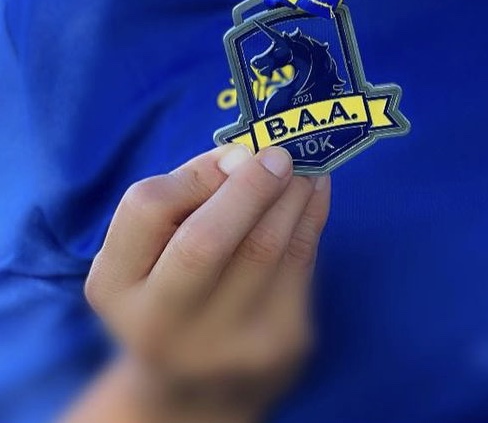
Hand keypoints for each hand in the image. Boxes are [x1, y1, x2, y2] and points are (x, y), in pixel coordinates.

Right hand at [84, 146, 330, 422]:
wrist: (198, 389)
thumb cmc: (175, 293)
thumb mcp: (151, 253)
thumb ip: (186, 198)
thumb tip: (247, 155)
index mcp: (114, 286)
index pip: (147, 207)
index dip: (197, 172)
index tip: (232, 157)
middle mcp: (160, 322)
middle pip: (205, 240)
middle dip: (251, 187)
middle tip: (280, 155)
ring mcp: (222, 341)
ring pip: (267, 247)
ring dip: (293, 193)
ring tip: (304, 166)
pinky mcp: (278, 344)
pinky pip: (302, 262)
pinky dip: (312, 215)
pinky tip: (316, 192)